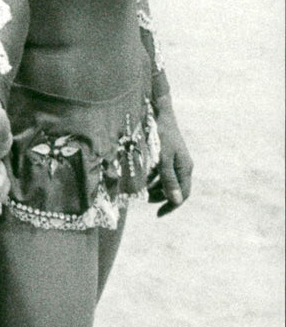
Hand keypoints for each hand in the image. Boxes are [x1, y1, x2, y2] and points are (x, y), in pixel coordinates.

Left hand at [147, 96, 192, 216]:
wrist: (158, 111)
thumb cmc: (160, 134)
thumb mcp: (163, 159)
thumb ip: (169, 180)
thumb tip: (177, 201)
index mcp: (185, 167)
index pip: (183, 194)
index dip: (171, 206)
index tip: (158, 215)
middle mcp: (183, 165)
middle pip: (175, 189)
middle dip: (161, 197)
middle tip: (144, 199)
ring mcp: (176, 159)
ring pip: (167, 181)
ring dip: (156, 188)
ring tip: (141, 190)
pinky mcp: (168, 153)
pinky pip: (162, 171)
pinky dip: (153, 177)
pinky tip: (142, 177)